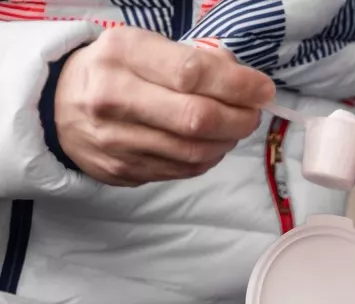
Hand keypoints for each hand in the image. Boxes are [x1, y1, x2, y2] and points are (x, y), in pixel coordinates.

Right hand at [55, 26, 274, 185]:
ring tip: (234, 127)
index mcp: (122, 54)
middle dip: (239, 118)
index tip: (262, 89)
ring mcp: (117, 139)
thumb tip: (244, 81)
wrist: (55, 106)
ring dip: (228, 141)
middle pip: (198, 118)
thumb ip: (194, 60)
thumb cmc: (114, 70)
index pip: (192, 73)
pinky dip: (208, 157)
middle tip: (253, 113)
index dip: (237, 85)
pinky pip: (184, 170)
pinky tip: (211, 144)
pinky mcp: (123, 170)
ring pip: (195, 151)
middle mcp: (114, 97)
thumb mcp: (144, 46)